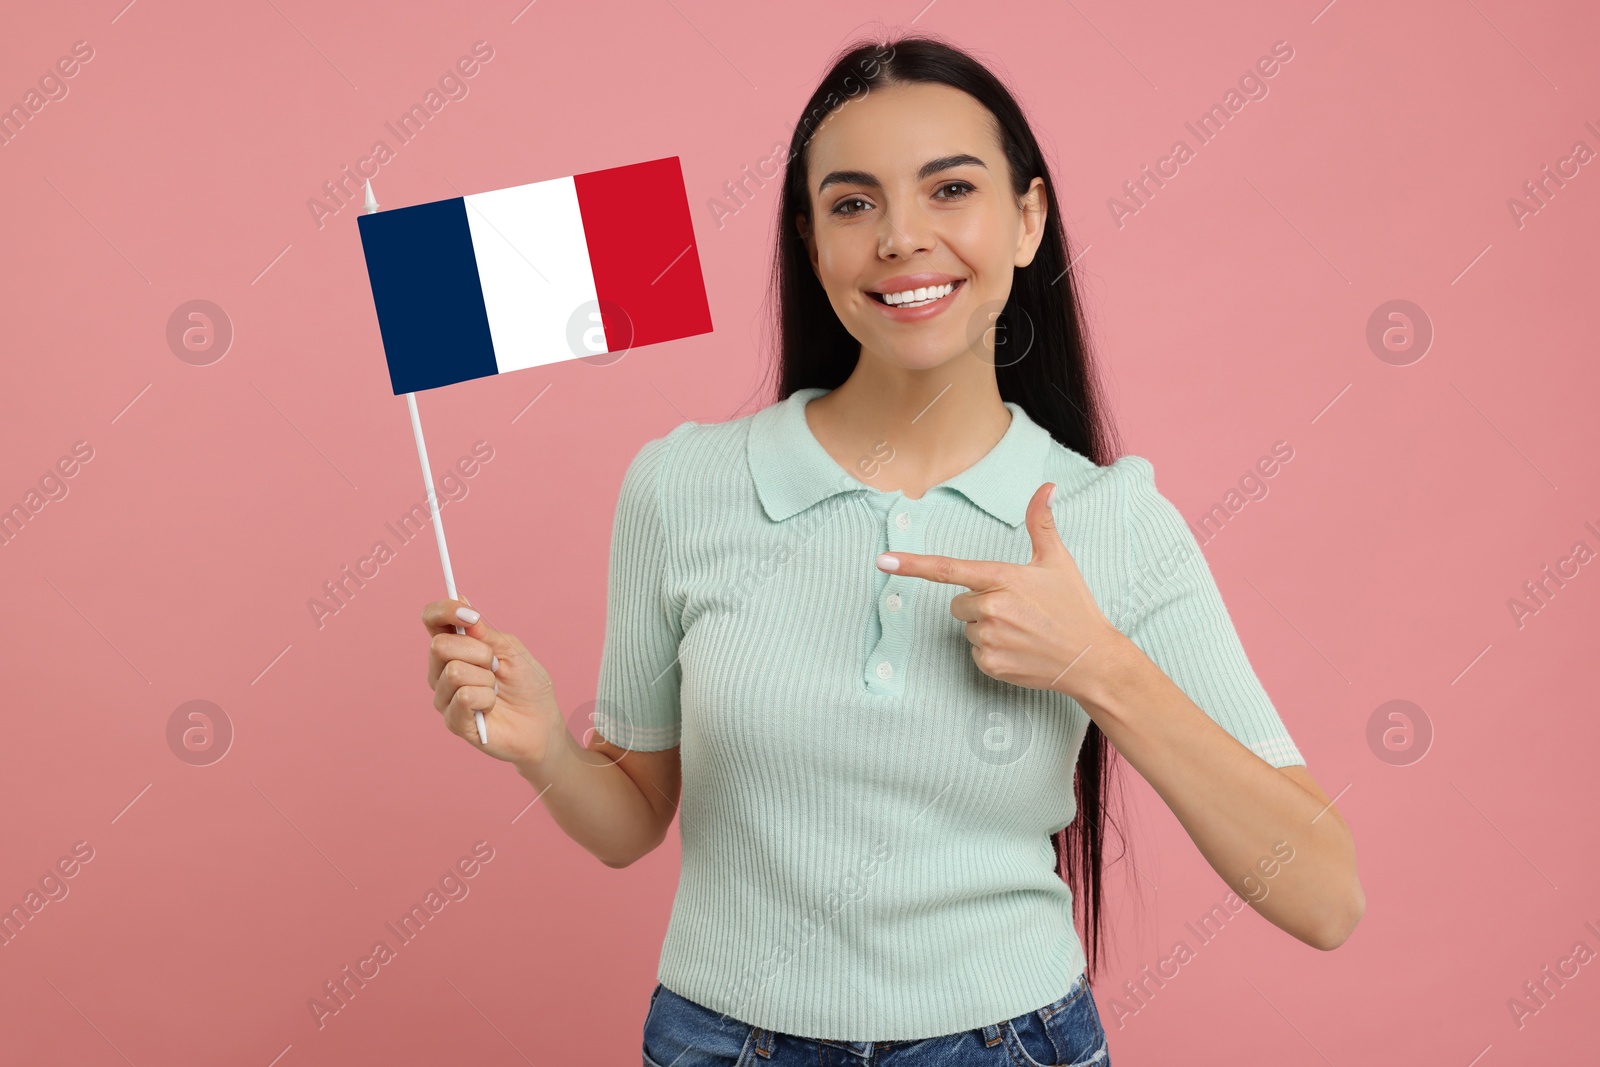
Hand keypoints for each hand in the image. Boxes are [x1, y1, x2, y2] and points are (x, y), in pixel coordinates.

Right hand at [422, 595, 565, 767]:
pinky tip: (491, 707)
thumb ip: (483, 631)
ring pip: (454, 672)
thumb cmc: (527, 685)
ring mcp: (444, 696)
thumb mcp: (510, 649)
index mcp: (455, 647)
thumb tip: (461, 601)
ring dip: (486, 679)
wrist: (542, 723)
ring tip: (495, 689)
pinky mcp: (452, 721)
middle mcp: (441, 670)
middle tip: (496, 666)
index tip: (470, 614)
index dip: (445, 611)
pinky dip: (486, 698)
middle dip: (479, 652)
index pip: (432, 620)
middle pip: (440, 645)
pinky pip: (464, 697)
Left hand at [876, 482, 1121, 701]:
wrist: (1090, 658)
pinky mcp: (991, 664)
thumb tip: (1046, 486)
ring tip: (1021, 630)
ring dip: (987, 628)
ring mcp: (990, 638)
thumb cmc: (1073, 606)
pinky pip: (975, 652)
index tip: (882, 561)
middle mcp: (991, 607)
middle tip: (1016, 609)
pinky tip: (1019, 649)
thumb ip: (1041, 523)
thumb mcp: (1057, 561)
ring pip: (968, 628)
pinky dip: (992, 651)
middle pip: (959, 603)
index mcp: (1002, 578)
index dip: (912, 564)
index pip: (948, 568)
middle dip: (979, 604)